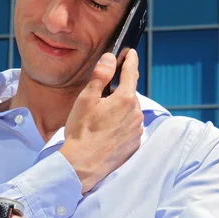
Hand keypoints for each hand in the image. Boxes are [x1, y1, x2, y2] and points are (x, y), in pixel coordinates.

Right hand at [60, 49, 143, 193]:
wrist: (82, 165)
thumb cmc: (81, 132)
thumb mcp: (86, 99)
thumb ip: (100, 76)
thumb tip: (110, 59)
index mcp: (125, 99)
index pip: (131, 73)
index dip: (130, 60)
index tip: (131, 52)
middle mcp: (135, 114)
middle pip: (130, 93)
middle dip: (119, 91)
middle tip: (101, 97)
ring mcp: (137, 130)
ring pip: (130, 111)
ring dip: (120, 109)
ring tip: (100, 118)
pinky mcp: (134, 143)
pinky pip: (130, 127)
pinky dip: (122, 124)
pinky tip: (106, 130)